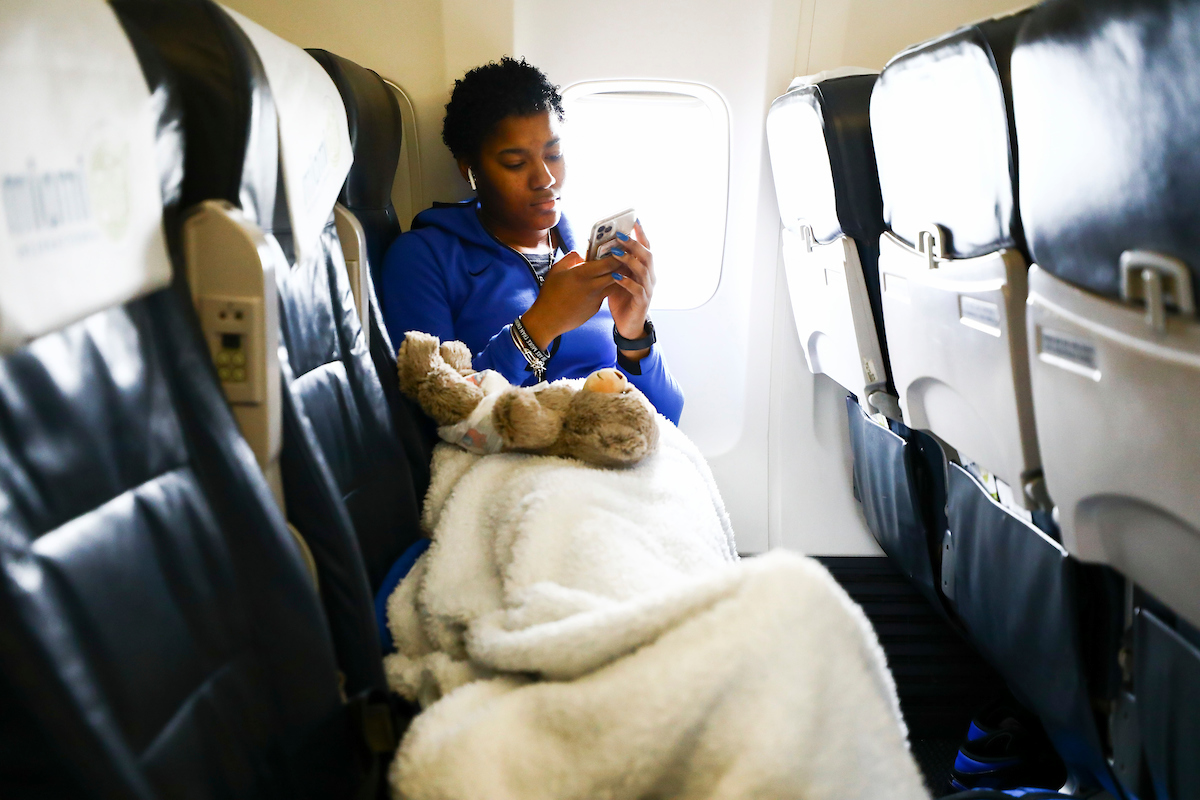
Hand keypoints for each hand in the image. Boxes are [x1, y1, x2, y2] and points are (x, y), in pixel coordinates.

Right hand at [520, 251, 617, 349]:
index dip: (617, 255)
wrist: (548, 319)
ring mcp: (596, 299)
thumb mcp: (556, 270)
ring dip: (616, 278)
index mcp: (582, 274)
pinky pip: (604, 296)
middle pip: (616, 274)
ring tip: (614, 272)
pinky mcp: (595, 308)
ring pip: (614, 285)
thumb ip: (571, 258)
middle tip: (623, 260)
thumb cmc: (550, 294)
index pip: (608, 263)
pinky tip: (599, 287)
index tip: (620, 250)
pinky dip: (605, 290)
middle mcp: (593, 286)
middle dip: (621, 266)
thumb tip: (582, 254)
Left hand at [607, 221, 655, 359]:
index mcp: (645, 268)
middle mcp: (650, 276)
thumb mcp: (617, 277)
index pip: (646, 247)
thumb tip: (600, 247)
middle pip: (647, 255)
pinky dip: (626, 282)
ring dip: (629, 260)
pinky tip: (615, 276)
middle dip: (634, 244)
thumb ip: (614, 264)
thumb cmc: (622, 298)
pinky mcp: (642, 301)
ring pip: (643, 270)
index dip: (641, 233)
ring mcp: (648, 289)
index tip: (634, 219)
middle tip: (619, 235)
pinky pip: (637, 289)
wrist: (628, 325)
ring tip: (615, 253)